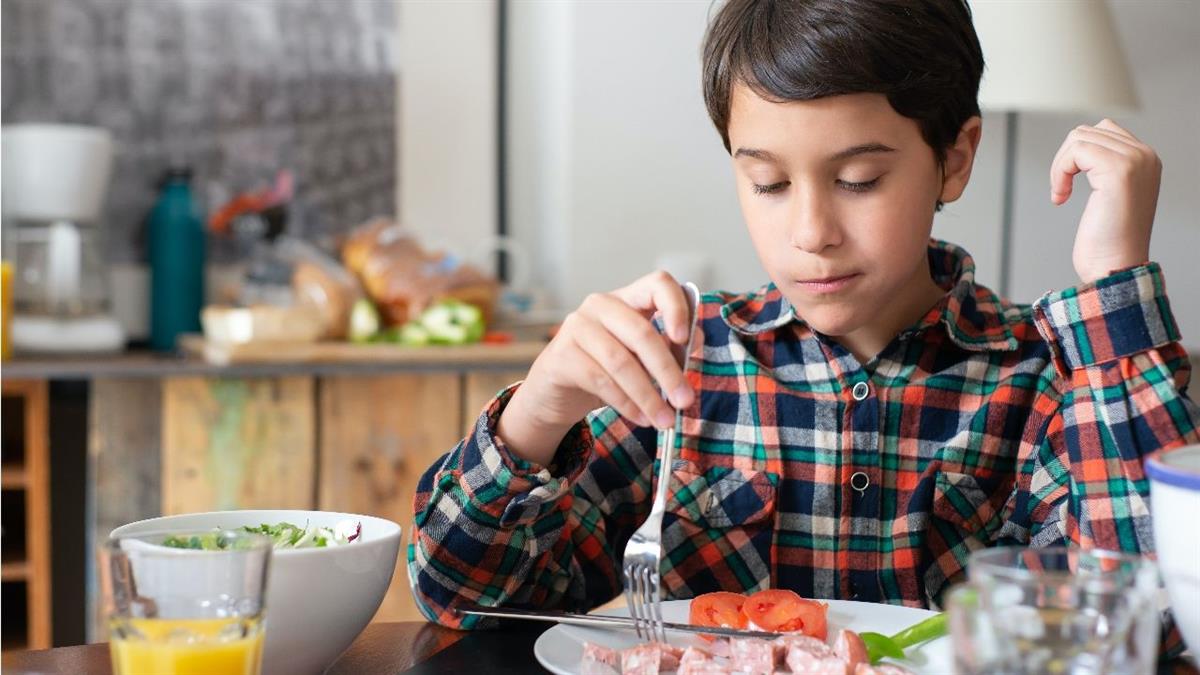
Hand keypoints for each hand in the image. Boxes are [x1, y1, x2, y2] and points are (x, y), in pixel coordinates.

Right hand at [497, 271, 695, 466]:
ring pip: (621, 362)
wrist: (556, 393)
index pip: (657, 284)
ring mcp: (577, 327)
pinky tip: (641, 418)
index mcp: (626, 299)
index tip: (685, 338)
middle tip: (685, 401)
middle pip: (641, 332)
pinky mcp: (561, 354)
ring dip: (648, 396)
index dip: (675, 307)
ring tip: (665, 420)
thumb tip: (695, 341)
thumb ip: (666, 348)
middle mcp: (600, 305)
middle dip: (668, 371)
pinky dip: (626, 404)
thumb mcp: (639, 358)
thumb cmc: (604, 370)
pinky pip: (601, 381)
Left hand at [1050, 119, 1160, 283]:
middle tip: (1061, 190)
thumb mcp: (1110, 195)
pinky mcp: (1119, 170)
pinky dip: (1059, 171)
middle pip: (1088, 131)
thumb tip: (1080, 146)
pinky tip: (1061, 197)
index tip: (1068, 185)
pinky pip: (1076, 151)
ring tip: (1061, 193)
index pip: (1103, 131)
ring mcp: (1135, 161)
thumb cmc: (1108, 241)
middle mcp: (1145, 156)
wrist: (1115, 268)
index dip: (1075, 156)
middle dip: (1064, 159)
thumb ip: (1105, 167)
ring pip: (1079, 137)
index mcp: (1146, 161)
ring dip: (1060, 166)